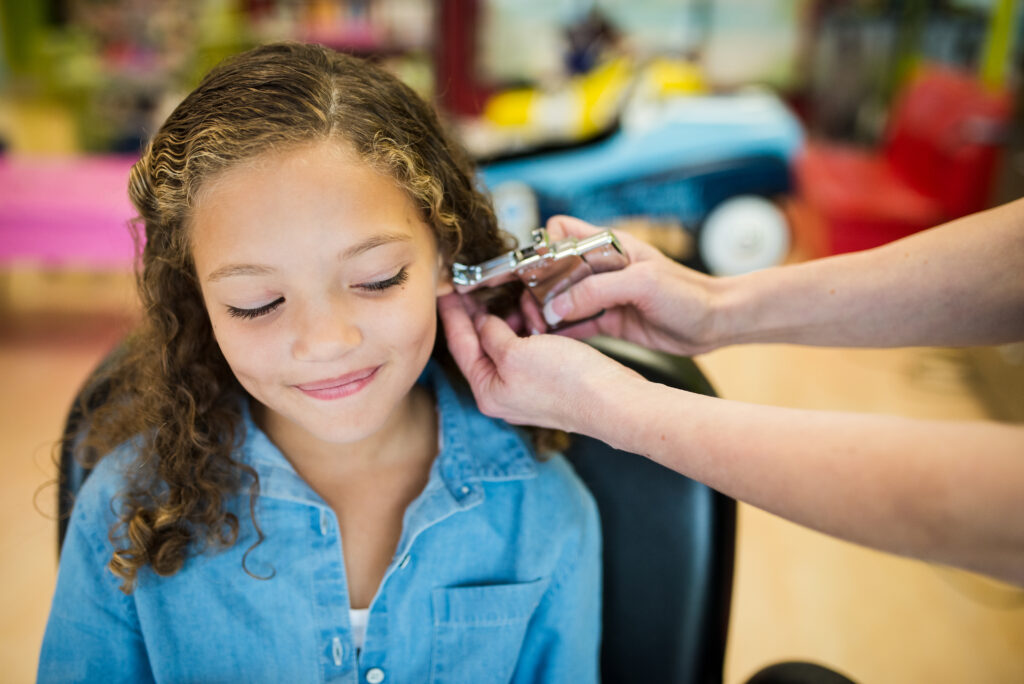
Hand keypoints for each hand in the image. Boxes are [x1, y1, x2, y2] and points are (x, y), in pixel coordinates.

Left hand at [438, 292, 640, 432]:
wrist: (612, 401)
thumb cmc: (567, 382)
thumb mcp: (516, 352)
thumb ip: (491, 335)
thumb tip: (482, 323)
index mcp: (487, 391)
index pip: (460, 346)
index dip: (452, 315)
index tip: (444, 292)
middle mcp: (503, 394)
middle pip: (481, 347)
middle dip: (479, 315)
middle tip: (471, 287)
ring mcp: (525, 389)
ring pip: (506, 346)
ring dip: (508, 320)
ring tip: (509, 297)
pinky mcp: (548, 382)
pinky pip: (528, 349)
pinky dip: (528, 330)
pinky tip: (533, 314)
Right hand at [530, 215, 723, 355]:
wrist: (717, 322)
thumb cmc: (689, 293)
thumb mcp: (642, 284)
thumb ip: (597, 290)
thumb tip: (557, 305)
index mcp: (607, 246)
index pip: (561, 233)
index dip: (543, 249)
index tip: (532, 272)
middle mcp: (601, 268)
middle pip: (553, 270)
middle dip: (536, 288)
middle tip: (531, 310)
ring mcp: (604, 295)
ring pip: (560, 299)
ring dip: (545, 312)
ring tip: (534, 329)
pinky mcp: (610, 321)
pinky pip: (576, 325)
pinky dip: (561, 333)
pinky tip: (549, 342)